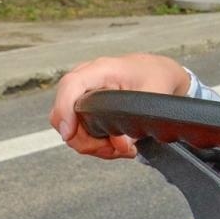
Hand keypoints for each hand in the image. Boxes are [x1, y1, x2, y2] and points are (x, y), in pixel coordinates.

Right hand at [49, 54, 190, 158]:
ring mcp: (82, 94)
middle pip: (63, 114)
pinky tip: (117, 144)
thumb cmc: (154, 76)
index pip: (71, 85)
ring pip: (70, 129)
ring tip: (123, 147)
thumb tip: (120, 144)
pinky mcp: (84, 108)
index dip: (65, 109)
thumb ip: (136, 122)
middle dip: (86, 141)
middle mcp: (86, 80)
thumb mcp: (152, 98)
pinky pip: (78, 132)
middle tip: (114, 148)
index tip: (69, 133)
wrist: (157, 72)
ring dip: (94, 146)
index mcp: (102, 70)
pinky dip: (96, 144)